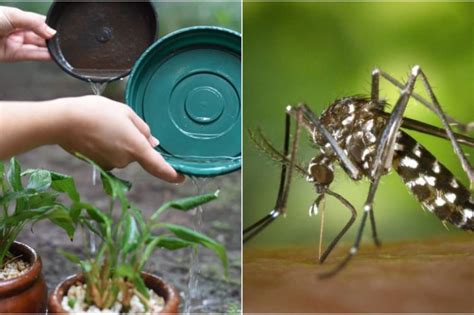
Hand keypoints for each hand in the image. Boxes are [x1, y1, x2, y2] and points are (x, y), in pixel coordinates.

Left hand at [0, 6, 55, 61]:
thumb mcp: (13, 15)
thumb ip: (34, 22)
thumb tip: (52, 31)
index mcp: (17, 18)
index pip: (39, 22)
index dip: (50, 26)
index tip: (59, 31)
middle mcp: (17, 30)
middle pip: (40, 36)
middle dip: (51, 39)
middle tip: (61, 40)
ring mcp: (15, 43)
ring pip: (37, 47)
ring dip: (49, 49)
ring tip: (60, 49)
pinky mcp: (13, 55)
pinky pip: (31, 55)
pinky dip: (43, 56)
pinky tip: (53, 56)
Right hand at [57, 96, 184, 182]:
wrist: (63, 122)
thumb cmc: (96, 112)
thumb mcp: (126, 112)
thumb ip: (143, 129)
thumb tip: (153, 142)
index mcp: (136, 148)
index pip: (159, 167)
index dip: (173, 174)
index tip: (182, 177)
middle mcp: (125, 161)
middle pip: (138, 154)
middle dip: (133, 141)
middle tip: (119, 123)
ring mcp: (111, 165)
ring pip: (123, 154)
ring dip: (119, 142)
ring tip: (104, 125)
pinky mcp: (98, 165)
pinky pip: (110, 156)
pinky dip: (107, 146)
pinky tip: (96, 133)